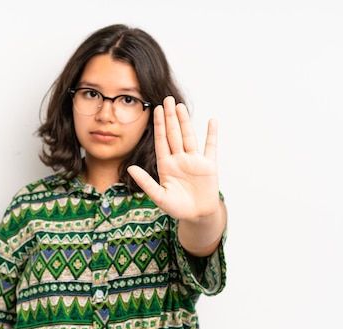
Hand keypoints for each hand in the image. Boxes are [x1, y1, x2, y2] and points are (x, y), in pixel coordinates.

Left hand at [128, 96, 220, 220]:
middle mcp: (179, 159)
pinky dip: (212, 134)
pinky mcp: (208, 165)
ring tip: (180, 106)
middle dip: (170, 117)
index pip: (161, 141)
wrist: (197, 215)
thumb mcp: (159, 196)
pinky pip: (211, 146)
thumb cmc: (177, 207)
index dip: (159, 125)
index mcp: (166, 165)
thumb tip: (130, 168)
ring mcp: (194, 160)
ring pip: (189, 137)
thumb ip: (146, 182)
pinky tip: (212, 121)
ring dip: (185, 121)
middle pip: (174, 134)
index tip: (156, 109)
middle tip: (167, 99)